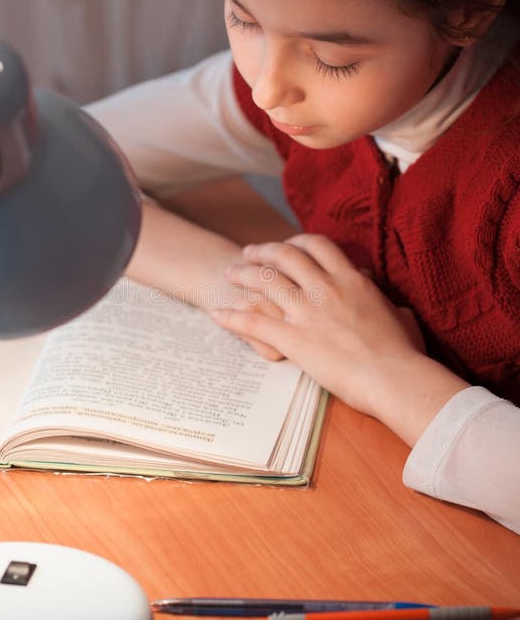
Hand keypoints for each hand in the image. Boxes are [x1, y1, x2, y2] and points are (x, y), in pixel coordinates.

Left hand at [213, 234, 436, 419]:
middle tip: (248, 253)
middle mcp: (326, 288)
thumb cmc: (404, 353)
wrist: (395, 378)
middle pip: (284, 255)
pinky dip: (231, 316)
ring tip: (228, 274)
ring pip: (264, 280)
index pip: (318, 245)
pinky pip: (253, 321)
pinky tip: (217, 314)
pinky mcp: (293, 338)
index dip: (297, 241)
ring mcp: (307, 312)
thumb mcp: (399, 316)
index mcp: (352, 279)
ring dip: (242, 274)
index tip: (286, 245)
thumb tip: (391, 304)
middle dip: (262, 250)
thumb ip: (387, 303)